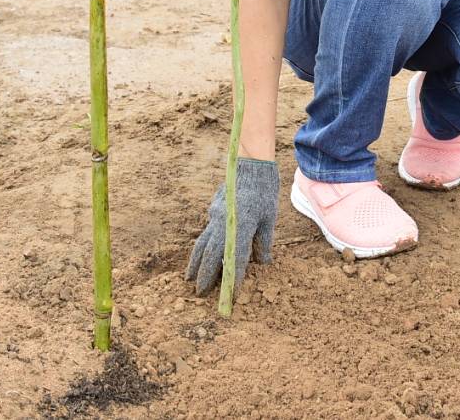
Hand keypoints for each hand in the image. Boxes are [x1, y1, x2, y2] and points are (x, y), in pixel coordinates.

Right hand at [185, 158, 279, 294]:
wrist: (251, 163)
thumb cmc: (264, 191)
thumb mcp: (269, 218)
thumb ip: (264, 241)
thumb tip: (262, 262)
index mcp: (241, 227)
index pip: (234, 259)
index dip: (232, 279)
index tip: (229, 296)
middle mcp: (224, 223)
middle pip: (210, 254)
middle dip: (204, 275)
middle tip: (200, 293)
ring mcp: (215, 216)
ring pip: (201, 244)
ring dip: (195, 263)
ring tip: (189, 278)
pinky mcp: (213, 210)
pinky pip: (205, 233)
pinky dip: (201, 248)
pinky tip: (200, 255)